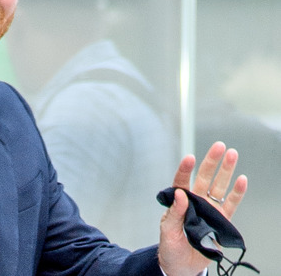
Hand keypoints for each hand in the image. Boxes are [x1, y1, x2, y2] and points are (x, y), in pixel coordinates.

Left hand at [158, 141, 247, 275]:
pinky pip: (231, 204)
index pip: (181, 181)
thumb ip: (174, 213)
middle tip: (219, 146)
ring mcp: (209, 210)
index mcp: (178, 202)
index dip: (185, 169)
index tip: (189, 157)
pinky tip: (242, 179)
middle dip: (211, 162)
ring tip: (232, 154)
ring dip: (226, 171)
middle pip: (204, 178)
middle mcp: (195, 202)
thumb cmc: (170, 247)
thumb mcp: (167, 231)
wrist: (181, 265)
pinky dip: (237, 193)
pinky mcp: (221, 220)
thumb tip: (180, 193)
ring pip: (218, 187)